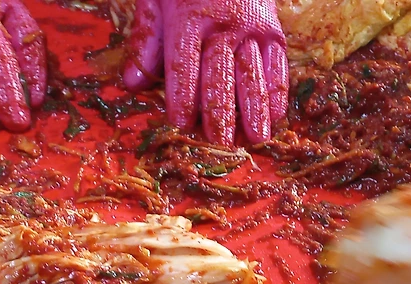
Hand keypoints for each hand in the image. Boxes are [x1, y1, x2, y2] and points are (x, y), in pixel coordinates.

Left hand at [122, 0, 287, 145]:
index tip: (181, 123)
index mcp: (188, 19)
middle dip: (220, 112)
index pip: (185, 66)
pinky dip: (278, 92)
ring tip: (256, 139)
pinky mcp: (274, 32)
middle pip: (220, 76)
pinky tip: (275, 116)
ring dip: (255, 110)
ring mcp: (252, 30)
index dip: (183, 97)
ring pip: (253, 74)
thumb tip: (132, 84)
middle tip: (220, 143)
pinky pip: (278, 65)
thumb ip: (146, 41)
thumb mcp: (156, 0)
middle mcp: (223, 26)